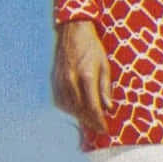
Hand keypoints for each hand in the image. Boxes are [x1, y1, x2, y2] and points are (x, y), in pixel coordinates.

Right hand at [53, 20, 112, 134]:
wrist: (73, 32)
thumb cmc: (92, 48)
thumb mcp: (105, 65)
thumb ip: (105, 88)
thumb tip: (108, 107)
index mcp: (86, 76)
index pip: (93, 107)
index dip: (99, 121)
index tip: (104, 129)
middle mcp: (71, 81)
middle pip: (80, 110)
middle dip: (91, 122)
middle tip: (99, 128)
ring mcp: (61, 81)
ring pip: (70, 107)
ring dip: (80, 117)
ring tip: (90, 121)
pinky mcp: (54, 80)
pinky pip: (61, 101)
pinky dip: (70, 109)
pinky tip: (77, 110)